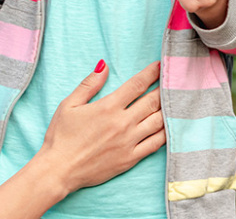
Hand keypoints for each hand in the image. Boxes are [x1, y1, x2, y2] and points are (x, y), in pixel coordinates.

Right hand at [38, 61, 165, 191]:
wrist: (60, 169)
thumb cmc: (61, 136)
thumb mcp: (69, 104)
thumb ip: (89, 84)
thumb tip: (104, 65)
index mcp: (108, 107)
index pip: (136, 85)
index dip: (151, 73)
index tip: (160, 65)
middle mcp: (123, 123)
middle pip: (152, 101)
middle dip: (165, 88)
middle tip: (173, 80)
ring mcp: (129, 142)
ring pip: (158, 122)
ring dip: (169, 109)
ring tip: (175, 100)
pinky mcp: (131, 158)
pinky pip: (156, 144)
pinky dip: (166, 133)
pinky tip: (170, 126)